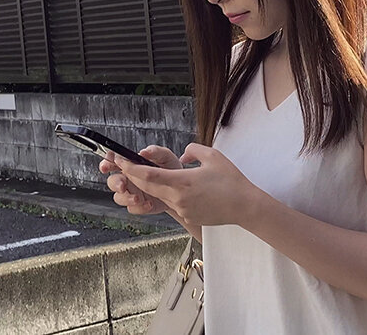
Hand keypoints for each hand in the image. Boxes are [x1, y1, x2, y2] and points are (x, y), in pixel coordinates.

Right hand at [99, 145, 180, 214]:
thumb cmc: (170, 170)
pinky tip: (149, 203)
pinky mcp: (138, 205)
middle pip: (112, 181)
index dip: (106, 163)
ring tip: (139, 198)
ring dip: (127, 198)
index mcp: (130, 165)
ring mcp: (131, 193)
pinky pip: (132, 208)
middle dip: (115, 184)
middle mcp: (128, 178)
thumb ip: (155, 151)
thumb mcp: (166, 157)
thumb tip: (144, 151)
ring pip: (119, 197)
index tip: (106, 166)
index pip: (112, 161)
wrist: (181, 189)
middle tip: (123, 185)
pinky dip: (140, 207)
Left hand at [113, 143, 258, 225]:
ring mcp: (182, 209)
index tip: (122, 160)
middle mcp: (178, 198)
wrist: (244, 206)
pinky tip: (175, 188)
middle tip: (126, 166)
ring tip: (146, 175)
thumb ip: (193, 150)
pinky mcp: (188, 216)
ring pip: (158, 196)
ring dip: (150, 187)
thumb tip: (182, 154)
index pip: (148, 176)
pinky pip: (172, 204)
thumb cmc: (231, 180)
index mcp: (182, 181)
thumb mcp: (213, 156)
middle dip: (134, 177)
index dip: (131, 168)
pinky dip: (168, 195)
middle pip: (147, 188)